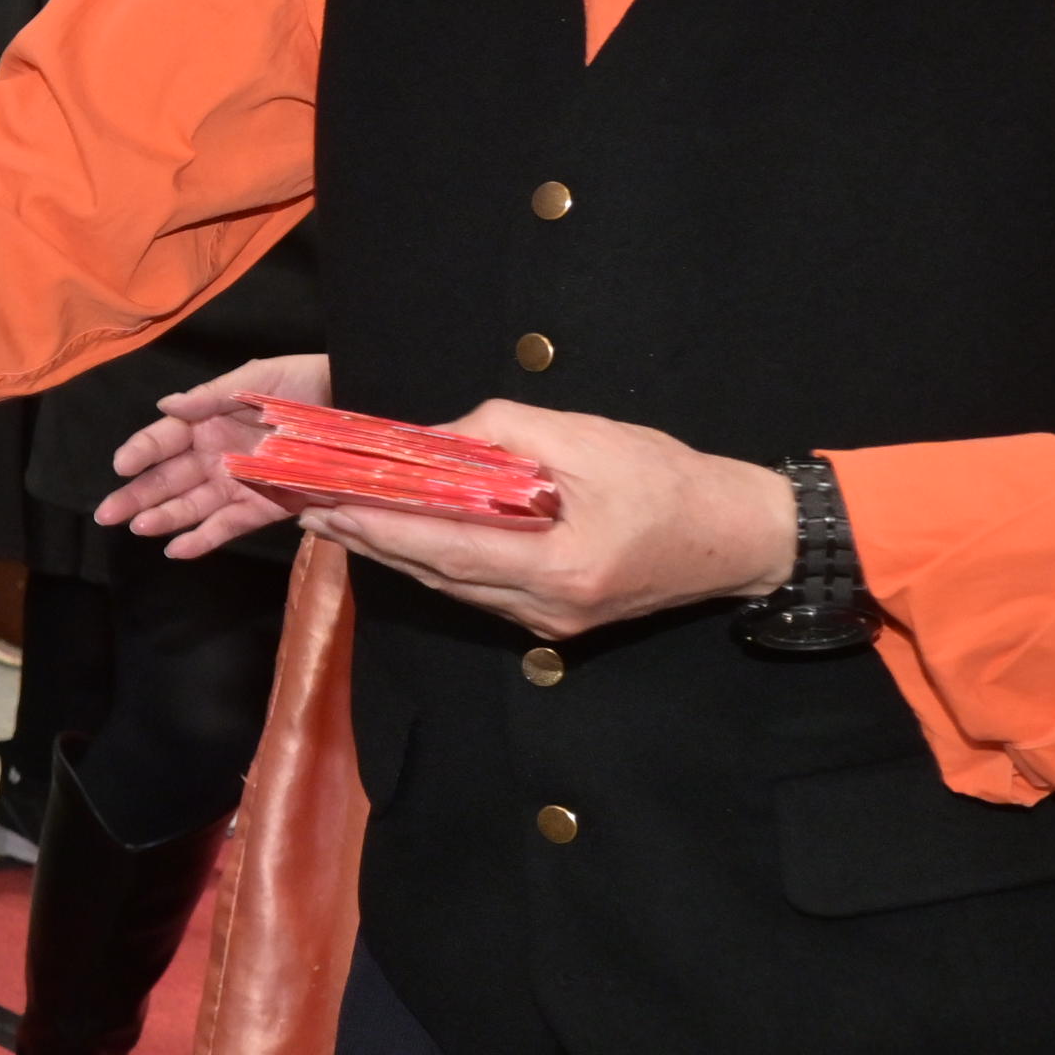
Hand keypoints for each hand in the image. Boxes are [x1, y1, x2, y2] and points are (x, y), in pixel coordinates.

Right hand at [97, 351, 329, 555]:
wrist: (356, 407)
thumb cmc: (304, 384)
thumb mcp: (257, 379)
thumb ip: (210, 397)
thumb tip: (164, 406)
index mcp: (208, 422)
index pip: (163, 440)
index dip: (141, 452)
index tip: (121, 465)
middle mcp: (214, 456)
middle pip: (168, 479)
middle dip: (136, 496)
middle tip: (107, 513)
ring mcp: (236, 484)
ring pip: (191, 506)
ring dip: (164, 518)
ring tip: (138, 528)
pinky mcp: (263, 508)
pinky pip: (227, 526)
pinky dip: (202, 539)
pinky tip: (175, 549)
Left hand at [319, 402, 798, 636]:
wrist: (740, 536)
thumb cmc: (670, 480)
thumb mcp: (587, 439)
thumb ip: (505, 433)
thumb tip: (437, 439)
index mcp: (557, 568)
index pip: (446, 550)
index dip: (381, 530)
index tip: (326, 509)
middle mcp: (546, 608)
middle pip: (440, 575)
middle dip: (374, 542)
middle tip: (314, 511)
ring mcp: (551, 622)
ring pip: (456, 587)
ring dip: (400, 554)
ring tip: (344, 521)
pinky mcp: (557, 618)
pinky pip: (483, 591)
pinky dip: (441, 561)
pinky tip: (409, 537)